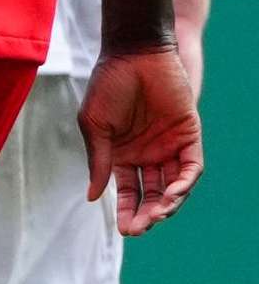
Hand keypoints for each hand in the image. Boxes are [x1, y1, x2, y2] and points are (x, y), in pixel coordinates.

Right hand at [83, 45, 203, 234]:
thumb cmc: (108, 85)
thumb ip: (97, 161)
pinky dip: (184, 184)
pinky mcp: (189, 137)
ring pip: (172, 186)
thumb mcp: (94, 125)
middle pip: (151, 194)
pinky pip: (190, 168)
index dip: (127, 211)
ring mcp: (168, 147)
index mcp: (121, 154)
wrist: (135, 54)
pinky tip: (172, 194)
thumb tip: (93, 197)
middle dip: (147, 214)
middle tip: (140, 229)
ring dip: (166, 204)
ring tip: (157, 215)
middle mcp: (147, 154)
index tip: (125, 229)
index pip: (127, 191)